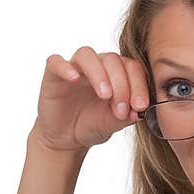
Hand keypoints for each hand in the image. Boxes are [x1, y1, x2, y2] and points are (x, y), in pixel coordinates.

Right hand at [31, 46, 150, 151]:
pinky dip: (65, 68)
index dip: (139, 85)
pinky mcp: (53, 74)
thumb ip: (126, 117)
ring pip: (87, 55)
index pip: (132, 67)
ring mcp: (74, 67)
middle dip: (121, 85)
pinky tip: (73, 79)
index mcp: (116, 73)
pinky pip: (56, 62)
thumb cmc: (91, 125)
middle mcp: (97, 66)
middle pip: (112, 60)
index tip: (141, 106)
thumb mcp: (112, 124)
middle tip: (122, 109)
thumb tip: (141, 111)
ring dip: (99, 74)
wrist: (66, 138)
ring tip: (105, 95)